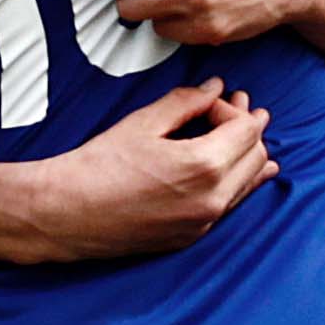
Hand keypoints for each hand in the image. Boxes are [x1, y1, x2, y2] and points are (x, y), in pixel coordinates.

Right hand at [15, 81, 272, 260]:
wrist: (67, 213)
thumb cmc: (97, 166)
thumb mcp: (143, 123)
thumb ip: (186, 102)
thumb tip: (215, 88)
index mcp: (204, 166)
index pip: (246, 130)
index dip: (233, 109)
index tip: (210, 102)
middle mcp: (212, 199)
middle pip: (256, 156)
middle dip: (247, 130)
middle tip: (231, 109)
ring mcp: (204, 223)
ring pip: (248, 184)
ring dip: (248, 156)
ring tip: (245, 134)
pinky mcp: (191, 237)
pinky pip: (229, 205)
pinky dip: (236, 183)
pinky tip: (236, 173)